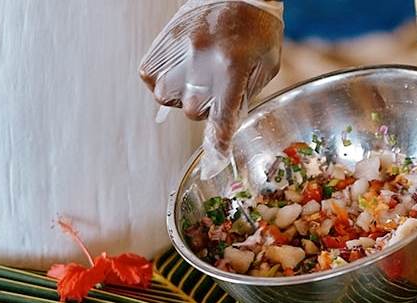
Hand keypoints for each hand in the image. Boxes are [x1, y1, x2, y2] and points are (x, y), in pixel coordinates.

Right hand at [139, 0, 282, 179]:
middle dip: (205, 107)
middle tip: (216, 87)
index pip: (221, 118)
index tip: (216, 161)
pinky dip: (162, 81)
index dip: (218, 144)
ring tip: (197, 75)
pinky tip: (179, 70)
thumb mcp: (266, 65)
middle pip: (192, 111)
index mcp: (232, 67)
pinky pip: (151, 78)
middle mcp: (200, 61)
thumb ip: (245, 95)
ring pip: (167, 98)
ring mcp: (177, 51)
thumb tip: (226, 124)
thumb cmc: (257, 28)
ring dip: (182, 94)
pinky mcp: (161, 44)